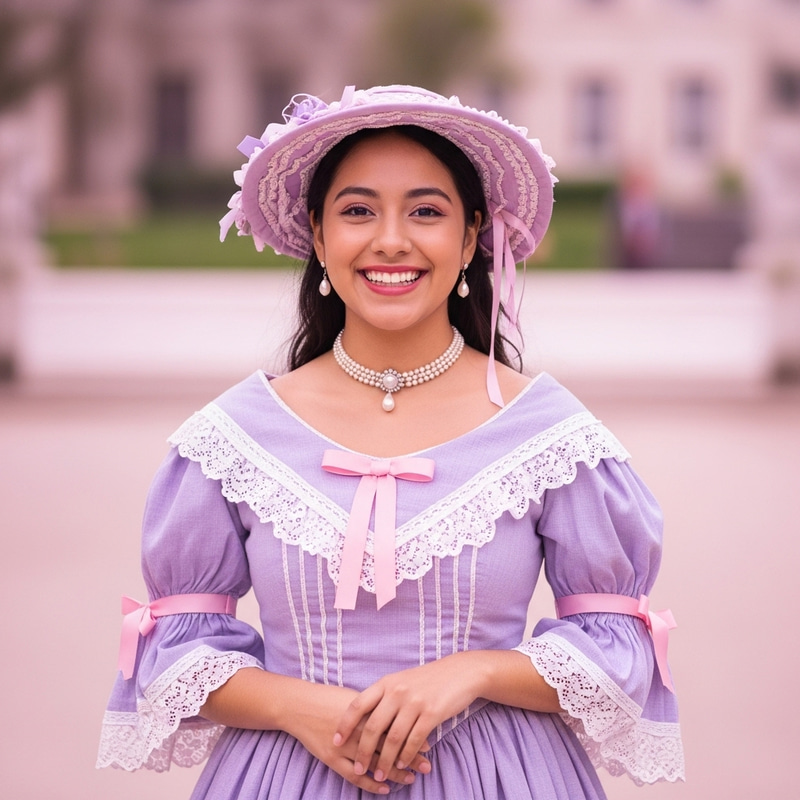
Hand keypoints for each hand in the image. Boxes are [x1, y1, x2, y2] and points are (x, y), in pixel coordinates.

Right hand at [286, 683, 430, 794]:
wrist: (299, 705)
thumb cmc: (328, 697)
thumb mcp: (355, 697)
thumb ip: (376, 707)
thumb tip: (400, 714)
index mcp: (366, 711)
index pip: (395, 725)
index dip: (412, 736)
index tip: (429, 744)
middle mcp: (357, 729)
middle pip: (389, 746)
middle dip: (410, 757)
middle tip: (427, 765)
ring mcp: (344, 746)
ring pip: (375, 764)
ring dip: (394, 773)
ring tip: (411, 779)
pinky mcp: (332, 758)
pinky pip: (354, 776)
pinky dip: (371, 785)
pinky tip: (385, 789)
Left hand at [334, 654, 481, 784]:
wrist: (459, 673)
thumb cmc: (427, 680)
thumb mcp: (401, 681)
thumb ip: (383, 696)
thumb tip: (363, 716)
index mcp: (386, 683)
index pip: (357, 705)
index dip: (344, 724)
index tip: (336, 742)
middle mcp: (397, 691)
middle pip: (372, 726)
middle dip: (363, 751)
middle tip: (358, 768)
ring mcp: (414, 702)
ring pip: (392, 738)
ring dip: (385, 761)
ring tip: (379, 775)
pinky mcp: (431, 713)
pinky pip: (413, 741)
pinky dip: (406, 757)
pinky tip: (402, 766)